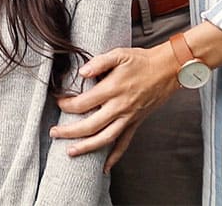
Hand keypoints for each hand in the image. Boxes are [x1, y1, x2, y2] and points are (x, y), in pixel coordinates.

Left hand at [51, 44, 178, 167]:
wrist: (167, 70)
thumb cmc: (141, 61)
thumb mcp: (119, 54)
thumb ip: (99, 63)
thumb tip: (82, 72)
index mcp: (112, 89)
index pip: (83, 103)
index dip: (67, 105)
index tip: (58, 102)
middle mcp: (120, 107)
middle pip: (90, 126)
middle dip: (69, 131)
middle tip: (53, 133)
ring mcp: (128, 118)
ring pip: (105, 139)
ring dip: (86, 147)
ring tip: (70, 152)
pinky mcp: (135, 123)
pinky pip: (124, 143)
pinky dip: (114, 157)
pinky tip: (104, 167)